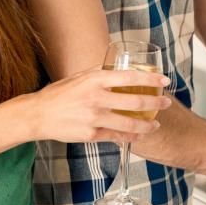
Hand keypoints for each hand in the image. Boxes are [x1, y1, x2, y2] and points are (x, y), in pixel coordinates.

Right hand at [21, 67, 172, 144]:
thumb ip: (99, 73)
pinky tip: (138, 135)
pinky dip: (130, 136)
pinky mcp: (91, 134)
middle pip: (135, 101)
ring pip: (129, 122)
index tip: (164, 80)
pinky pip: (117, 135)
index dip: (150, 79)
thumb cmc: (59, 94)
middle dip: (155, 102)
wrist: (38, 115)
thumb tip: (119, 68)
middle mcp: (96, 98)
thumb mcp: (79, 77)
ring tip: (156, 124)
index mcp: (95, 79)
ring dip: (147, 124)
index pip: (130, 77)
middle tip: (166, 102)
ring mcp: (94, 118)